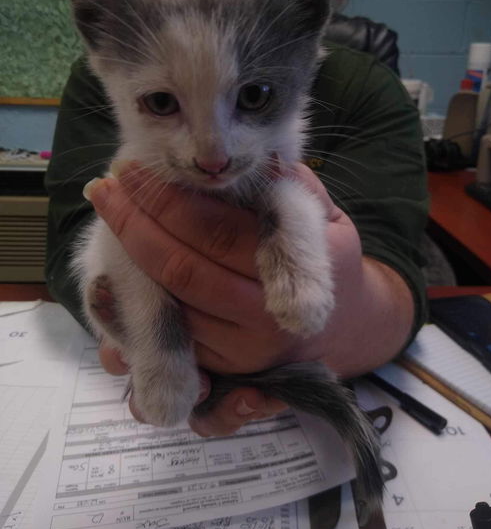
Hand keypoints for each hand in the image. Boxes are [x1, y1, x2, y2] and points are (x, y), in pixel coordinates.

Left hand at [85, 161, 360, 434]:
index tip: (132, 168)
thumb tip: (252, 156)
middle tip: (105, 187)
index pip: (215, 232)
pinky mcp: (222, 373)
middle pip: (181, 271)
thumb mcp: (325, 216)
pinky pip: (167, 342)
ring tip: (108, 216)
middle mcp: (263, 319)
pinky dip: (132, 309)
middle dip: (134, 226)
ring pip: (168, 307)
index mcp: (294, 272)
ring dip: (125, 264)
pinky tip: (111, 271)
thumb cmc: (329, 259)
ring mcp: (240, 353)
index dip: (167, 201)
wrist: (346, 327)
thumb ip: (291, 186)